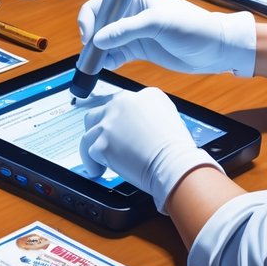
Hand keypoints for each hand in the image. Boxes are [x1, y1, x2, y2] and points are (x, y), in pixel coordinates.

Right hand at [77, 0, 255, 74]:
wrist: (216, 49)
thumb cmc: (194, 26)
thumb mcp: (159, 23)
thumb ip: (127, 30)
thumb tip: (99, 39)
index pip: (103, 2)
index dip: (91, 17)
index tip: (90, 34)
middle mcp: (131, 12)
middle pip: (100, 22)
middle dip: (92, 37)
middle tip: (91, 52)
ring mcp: (133, 32)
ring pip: (105, 40)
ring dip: (98, 52)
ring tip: (95, 64)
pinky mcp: (138, 49)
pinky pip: (115, 54)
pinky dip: (107, 61)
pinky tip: (107, 66)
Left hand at [78, 85, 220, 211]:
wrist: (174, 163)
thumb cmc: (177, 149)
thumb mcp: (170, 117)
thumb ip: (151, 114)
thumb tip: (139, 125)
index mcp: (145, 95)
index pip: (121, 103)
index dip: (117, 119)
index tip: (117, 130)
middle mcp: (124, 103)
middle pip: (99, 112)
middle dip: (99, 128)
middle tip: (104, 142)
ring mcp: (110, 122)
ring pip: (90, 132)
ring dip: (94, 147)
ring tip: (99, 159)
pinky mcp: (102, 143)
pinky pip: (90, 152)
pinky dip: (93, 163)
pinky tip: (99, 170)